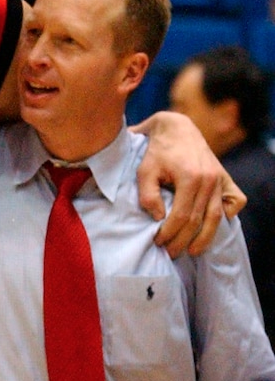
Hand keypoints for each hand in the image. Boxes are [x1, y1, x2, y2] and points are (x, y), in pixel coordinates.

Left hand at [132, 111, 245, 257]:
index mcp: (190, 177)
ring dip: (206, 237)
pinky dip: (230, 214)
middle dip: (184, 240)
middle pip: (200, 220)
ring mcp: (220, 179)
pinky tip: (215, 226)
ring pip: (217, 216)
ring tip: (193, 251)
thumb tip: (158, 217)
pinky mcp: (225, 177)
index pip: (182, 216)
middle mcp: (210, 180)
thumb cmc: (157, 151)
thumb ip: (148, 194)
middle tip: (171, 252)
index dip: (170, 233)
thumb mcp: (144, 170)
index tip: (158, 242)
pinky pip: (235, 200)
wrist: (176, 128)